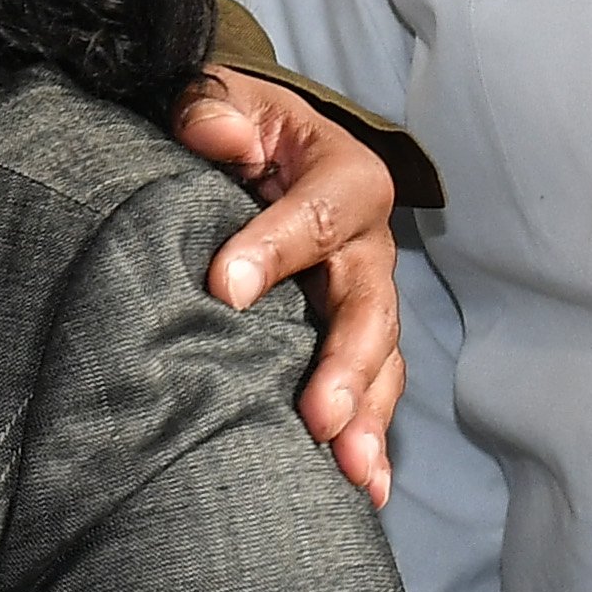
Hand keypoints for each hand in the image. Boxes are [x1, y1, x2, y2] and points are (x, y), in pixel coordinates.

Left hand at [172, 66, 403, 506]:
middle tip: (317, 416)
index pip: (316, 213)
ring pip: (379, 361)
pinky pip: (370, 391)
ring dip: (366, 419)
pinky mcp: (352, 339)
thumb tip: (215, 133)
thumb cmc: (234, 124)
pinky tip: (363, 491)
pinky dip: (368, 439)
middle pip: (368, 307)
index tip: (223, 288)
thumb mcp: (221, 100)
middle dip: (346, 365)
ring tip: (350, 473)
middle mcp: (368, 245)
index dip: (273, 249)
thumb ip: (212, 108)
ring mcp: (365, 298)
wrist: (256, 148)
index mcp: (343, 178)